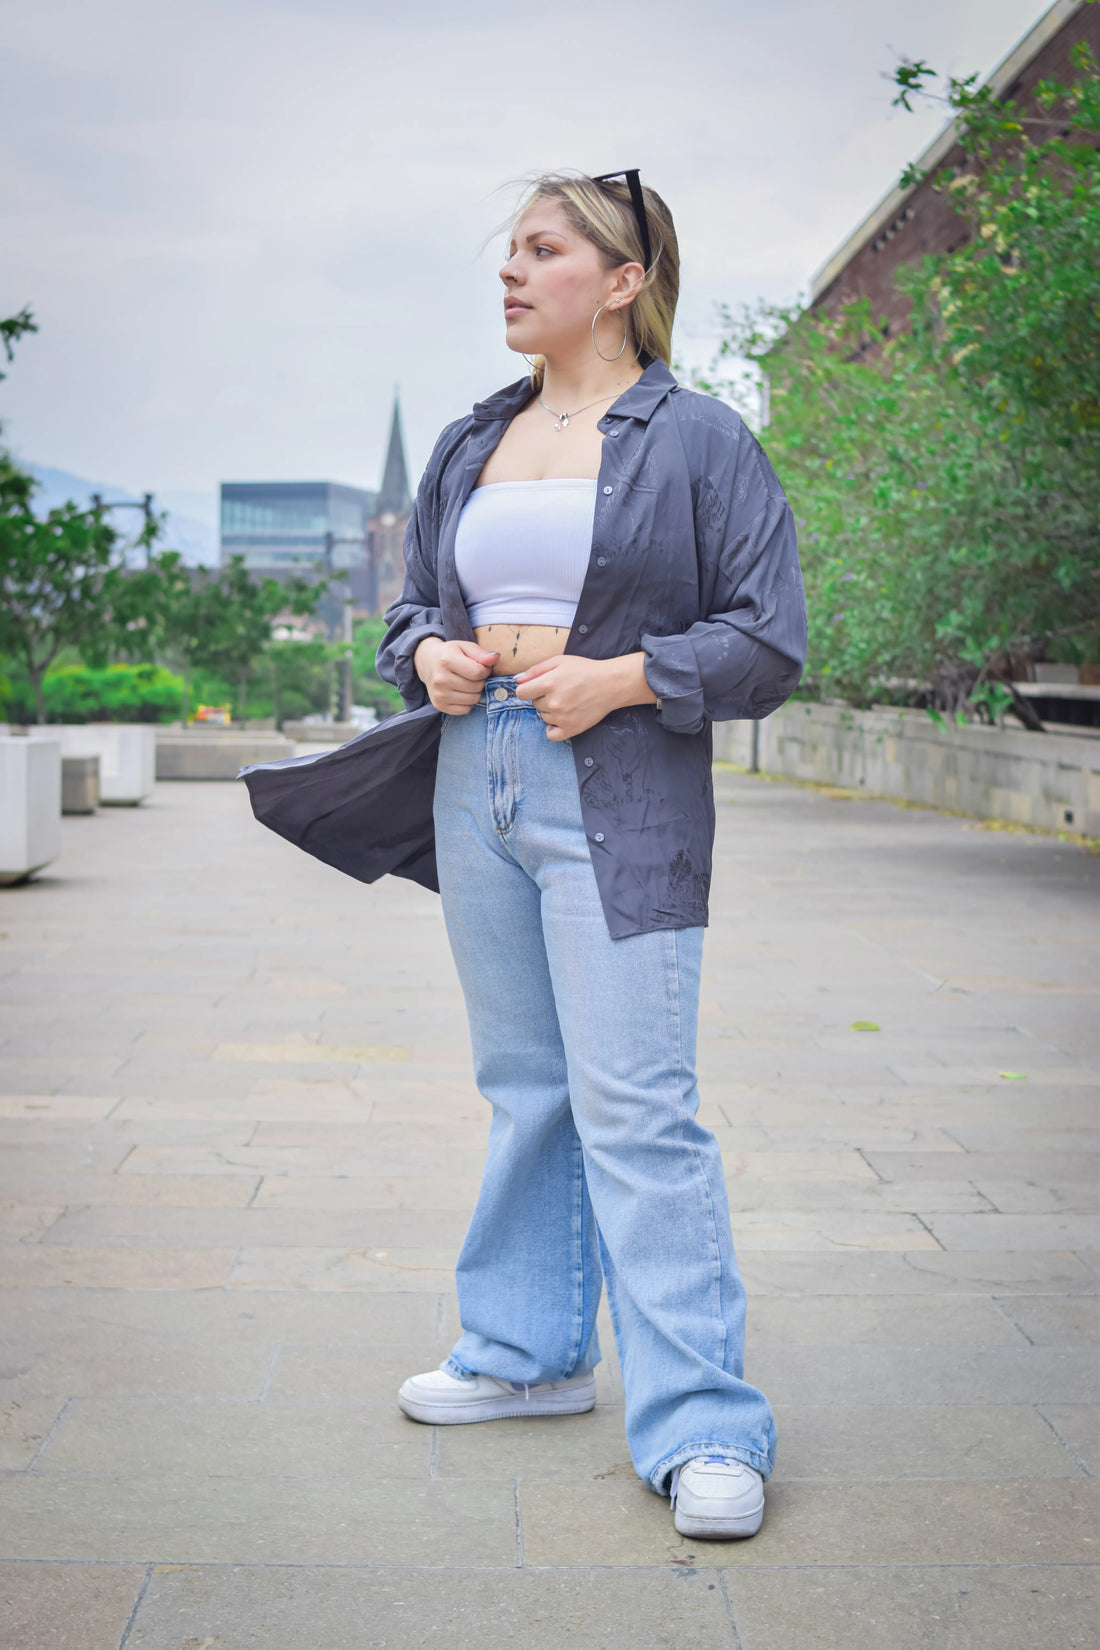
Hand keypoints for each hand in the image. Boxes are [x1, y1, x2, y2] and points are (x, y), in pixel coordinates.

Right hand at [414, 637, 498, 713]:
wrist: (428, 663)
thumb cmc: (450, 654)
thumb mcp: (465, 647)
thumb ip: (481, 653)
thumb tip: (495, 658)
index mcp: (446, 660)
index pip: (478, 672)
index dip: (485, 670)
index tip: (481, 667)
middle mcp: (440, 679)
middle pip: (476, 687)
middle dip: (480, 680)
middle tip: (473, 675)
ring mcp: (439, 694)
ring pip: (473, 699)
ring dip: (476, 692)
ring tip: (468, 683)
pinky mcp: (439, 705)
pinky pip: (465, 709)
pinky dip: (468, 702)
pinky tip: (463, 692)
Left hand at [514, 652, 655, 740]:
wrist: (610, 684)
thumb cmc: (585, 670)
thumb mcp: (560, 661)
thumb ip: (536, 670)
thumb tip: (517, 680)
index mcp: (548, 683)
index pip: (521, 693)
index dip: (528, 689)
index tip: (537, 687)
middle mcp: (553, 702)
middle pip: (534, 704)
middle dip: (543, 697)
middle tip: (561, 691)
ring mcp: (562, 717)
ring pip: (543, 717)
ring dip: (550, 711)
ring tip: (567, 701)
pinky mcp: (571, 729)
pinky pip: (550, 735)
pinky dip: (553, 728)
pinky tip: (560, 719)